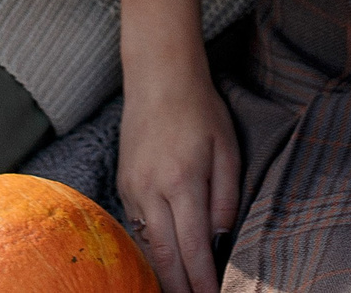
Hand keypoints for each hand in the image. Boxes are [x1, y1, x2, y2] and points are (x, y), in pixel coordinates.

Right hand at [115, 51, 238, 292]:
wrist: (158, 77)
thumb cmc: (200, 110)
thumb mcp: (227, 150)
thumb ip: (227, 197)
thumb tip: (222, 239)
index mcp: (182, 181)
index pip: (192, 247)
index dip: (203, 280)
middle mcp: (152, 189)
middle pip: (165, 255)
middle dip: (180, 286)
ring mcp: (133, 188)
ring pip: (148, 244)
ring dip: (164, 272)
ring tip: (181, 289)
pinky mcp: (124, 184)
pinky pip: (138, 226)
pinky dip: (152, 247)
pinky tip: (165, 259)